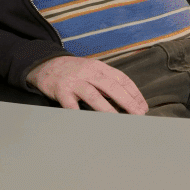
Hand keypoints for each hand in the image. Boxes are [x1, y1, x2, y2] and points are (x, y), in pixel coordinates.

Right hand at [26, 56, 148, 114]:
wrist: (46, 64)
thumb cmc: (74, 71)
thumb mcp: (92, 70)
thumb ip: (107, 83)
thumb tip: (128, 100)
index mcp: (99, 67)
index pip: (121, 79)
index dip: (134, 93)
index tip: (143, 107)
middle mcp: (88, 72)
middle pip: (111, 86)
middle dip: (127, 101)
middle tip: (138, 114)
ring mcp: (74, 82)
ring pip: (93, 96)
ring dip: (108, 109)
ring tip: (119, 120)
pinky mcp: (61, 91)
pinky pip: (71, 106)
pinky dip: (80, 115)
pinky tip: (89, 124)